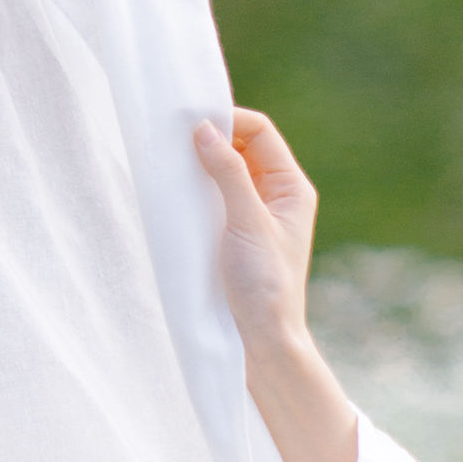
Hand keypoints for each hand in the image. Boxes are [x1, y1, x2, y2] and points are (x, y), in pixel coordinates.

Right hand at [193, 107, 319, 358]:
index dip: (228, 119)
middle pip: (241, 145)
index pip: (259, 131)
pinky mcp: (234, 233)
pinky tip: (176, 191)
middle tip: (174, 138)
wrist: (263, 343)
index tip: (191, 123)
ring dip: (200, 163)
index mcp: (292, 187)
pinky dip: (195, 188)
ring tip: (171, 162)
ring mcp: (254, 214)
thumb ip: (228, 173)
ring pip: (225, 170)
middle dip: (210, 137)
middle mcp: (276, 195)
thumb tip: (203, 128)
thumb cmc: (266, 286)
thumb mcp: (247, 222)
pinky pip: (214, 197)